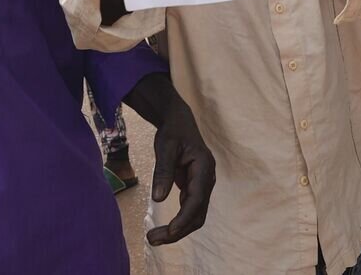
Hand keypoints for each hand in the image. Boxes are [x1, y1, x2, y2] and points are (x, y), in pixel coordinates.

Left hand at [146, 95, 215, 246]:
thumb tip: (158, 199)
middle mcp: (207, 179)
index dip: (184, 218)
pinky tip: (163, 230)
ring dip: (178, 230)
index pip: (197, 199)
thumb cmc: (172, 131)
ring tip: (154, 239)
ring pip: (195, 215)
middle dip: (178, 230)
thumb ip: (163, 171)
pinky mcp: (195, 188)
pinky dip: (178, 222)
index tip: (170, 232)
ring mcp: (203, 185)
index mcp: (204, 167)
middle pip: (198, 213)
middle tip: (152, 239)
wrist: (179, 121)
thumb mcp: (165, 147)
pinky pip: (189, 210)